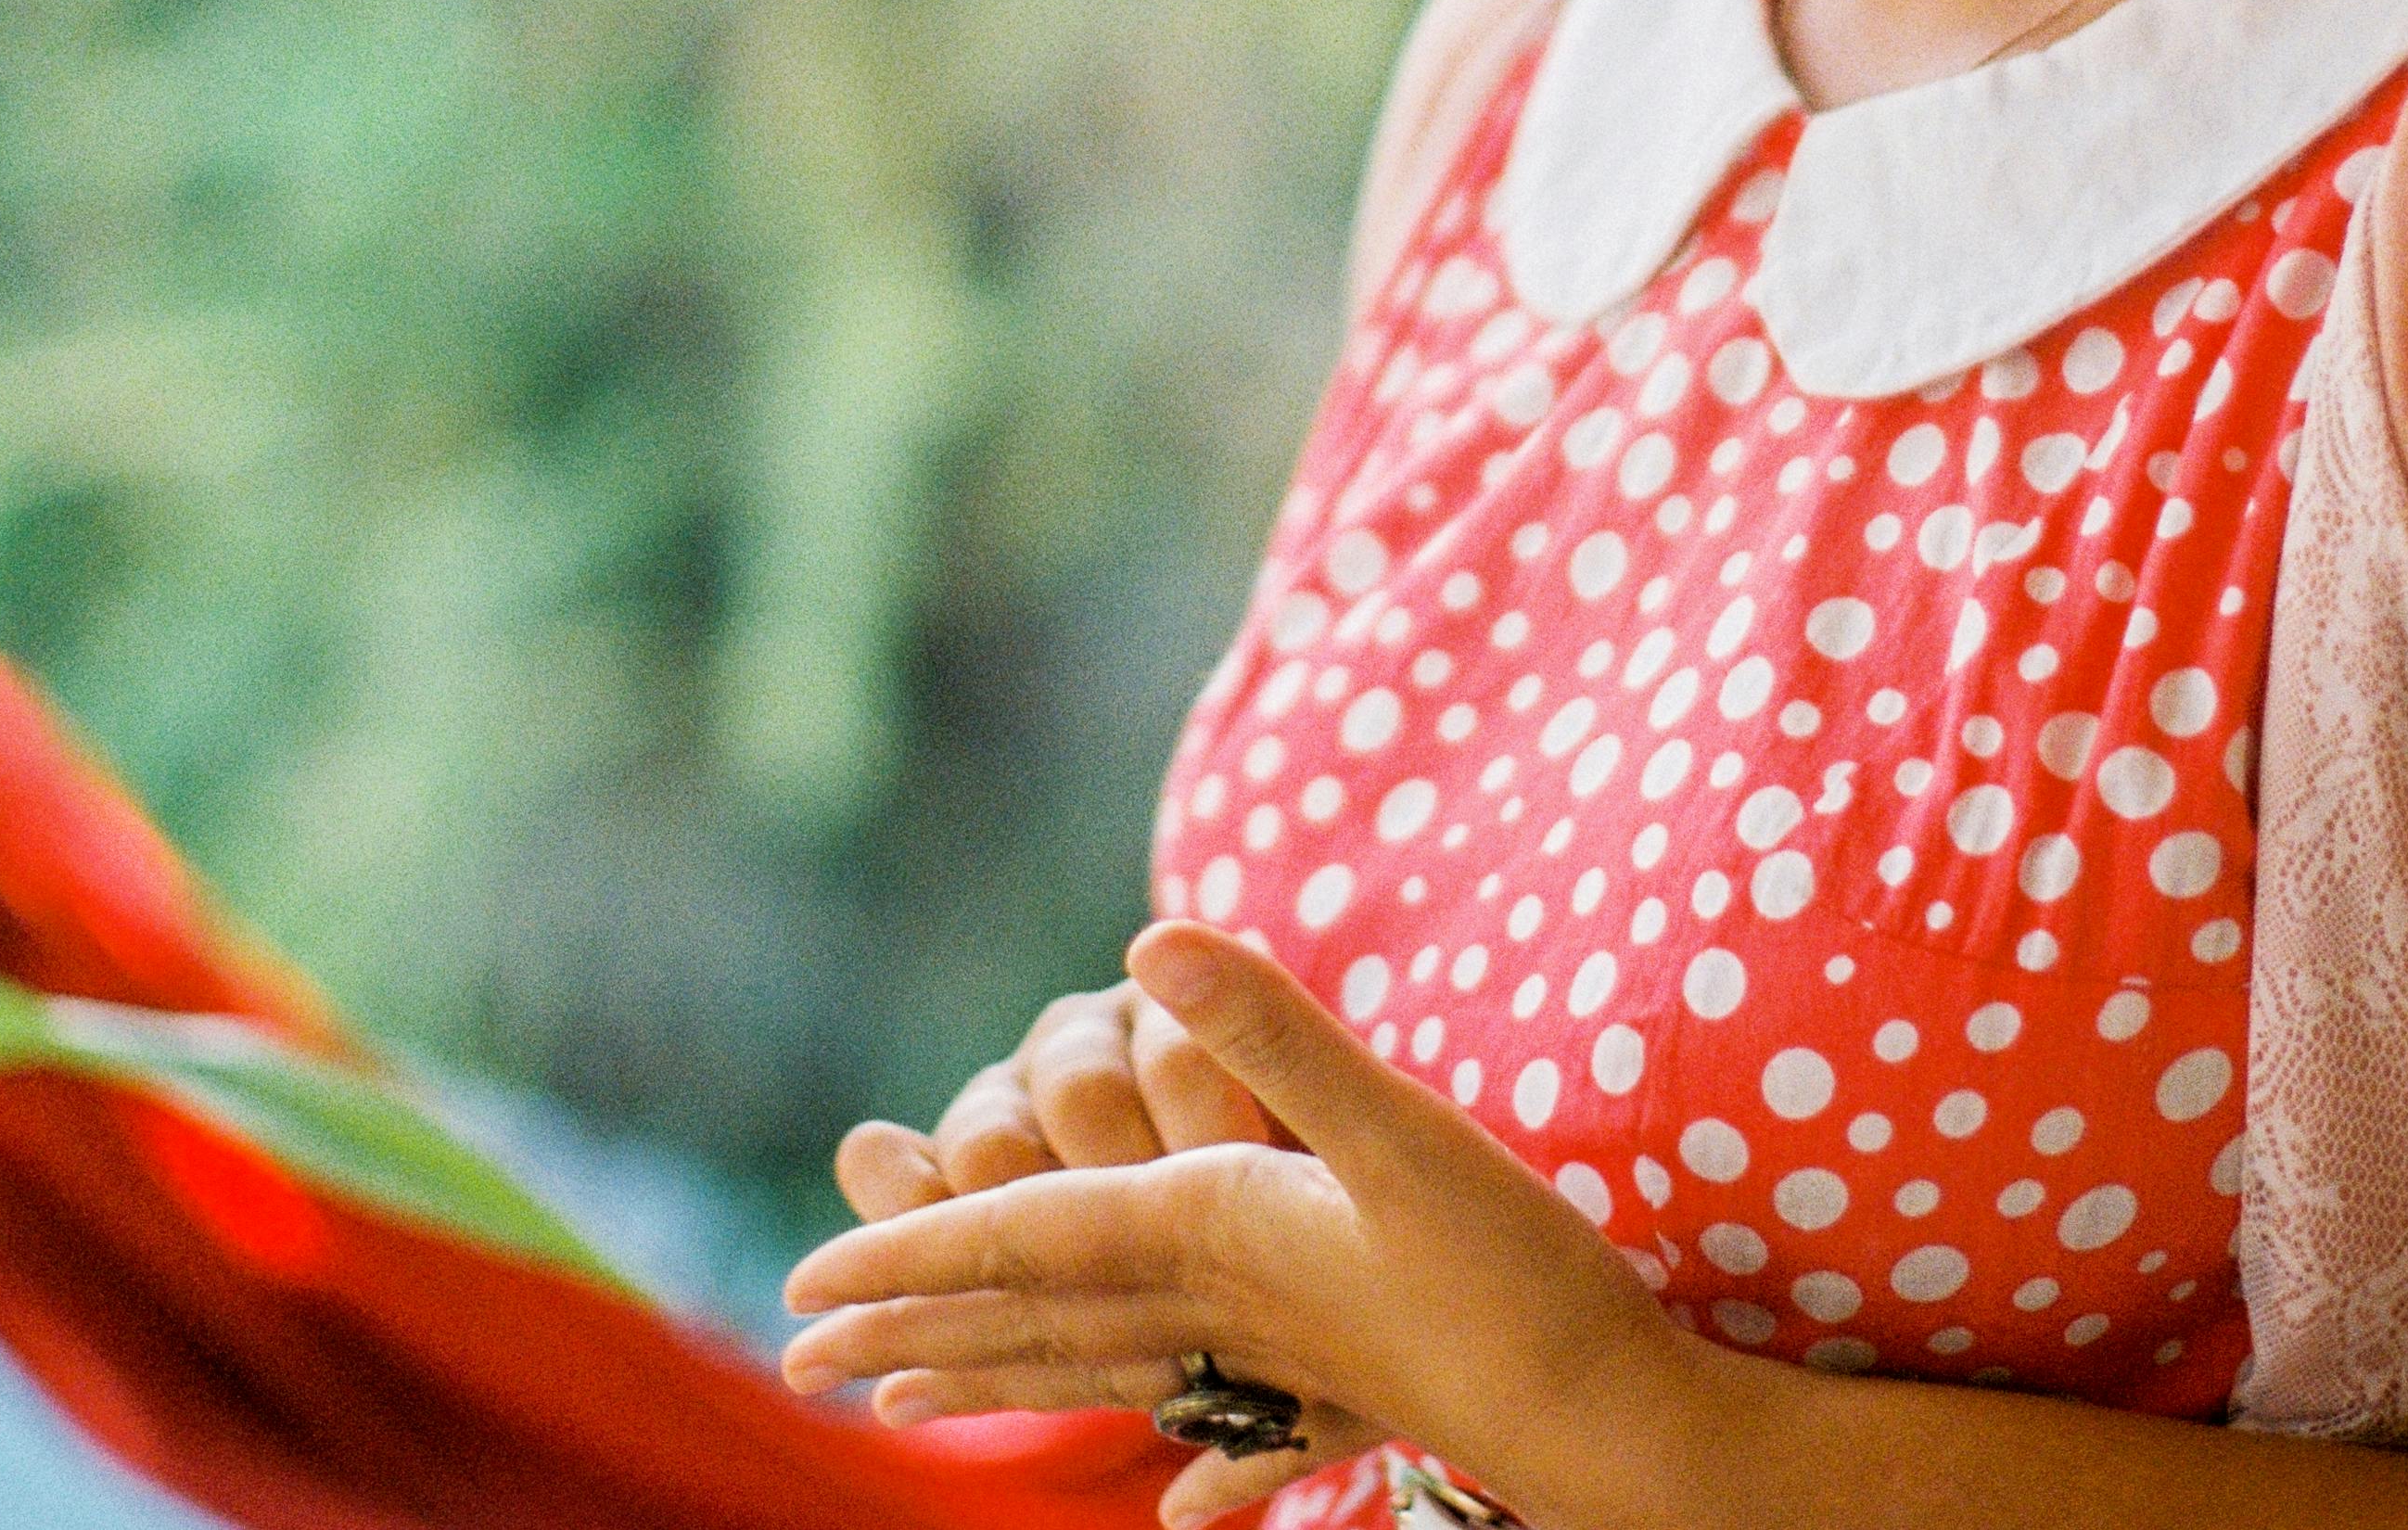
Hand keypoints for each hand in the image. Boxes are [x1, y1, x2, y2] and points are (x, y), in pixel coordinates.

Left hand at [785, 924, 1709, 1529]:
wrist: (1607, 1419)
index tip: (803, 1284)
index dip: (910, 1254)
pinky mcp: (1346, 1399)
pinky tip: (1176, 1509)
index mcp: (1210, 1232)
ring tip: (905, 1401)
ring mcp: (1280, 1367)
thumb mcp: (1396, 1127)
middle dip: (912, 1333)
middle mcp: (1221, 1308)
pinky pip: (1225, 1432)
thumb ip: (1273, 1033)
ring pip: (1100, 1374)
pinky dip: (1184, 1461)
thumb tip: (1146, 935)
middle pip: (1032, 1322)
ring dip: (995, 1381)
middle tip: (799, 1361)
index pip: (1020, 1241)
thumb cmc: (1509, 1275)